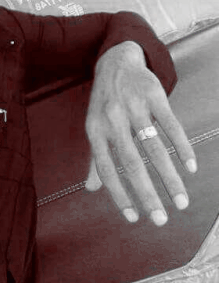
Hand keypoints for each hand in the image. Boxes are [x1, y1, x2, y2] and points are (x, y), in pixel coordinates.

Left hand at [85, 41, 196, 225]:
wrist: (115, 63)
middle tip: (162, 219)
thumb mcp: (95, 127)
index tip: (134, 218)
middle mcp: (112, 119)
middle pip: (131, 163)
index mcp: (95, 130)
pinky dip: (182, 147)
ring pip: (154, 148)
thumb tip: (92, 189)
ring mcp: (133, 106)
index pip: (105, 168)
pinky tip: (190, 167)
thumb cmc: (104, 103)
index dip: (118, 194)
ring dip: (169, 177)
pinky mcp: (153, 95)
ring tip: (181, 201)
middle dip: (148, 194)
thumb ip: (95, 158)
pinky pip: (170, 125)